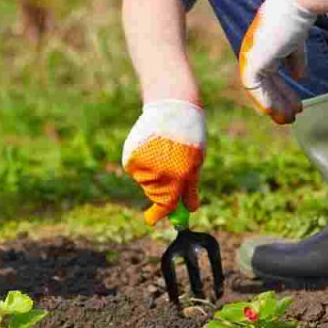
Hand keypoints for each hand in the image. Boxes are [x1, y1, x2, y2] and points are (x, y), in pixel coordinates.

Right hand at [122, 100, 205, 224]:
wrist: (172, 107)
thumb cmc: (189, 136)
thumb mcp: (196, 162)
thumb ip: (190, 187)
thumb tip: (189, 210)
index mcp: (181, 175)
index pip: (167, 203)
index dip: (159, 213)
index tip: (151, 220)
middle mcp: (162, 172)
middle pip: (155, 194)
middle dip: (159, 191)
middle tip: (165, 174)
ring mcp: (144, 165)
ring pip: (145, 182)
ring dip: (152, 175)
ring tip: (162, 152)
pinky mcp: (131, 158)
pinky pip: (136, 171)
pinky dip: (142, 164)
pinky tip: (150, 148)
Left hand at [238, 0, 315, 123]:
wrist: (298, 3)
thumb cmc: (299, 16)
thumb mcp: (296, 43)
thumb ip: (295, 60)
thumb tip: (300, 78)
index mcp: (262, 46)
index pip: (269, 75)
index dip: (283, 91)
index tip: (298, 105)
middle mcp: (253, 52)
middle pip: (265, 84)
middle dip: (280, 101)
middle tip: (291, 117)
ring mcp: (251, 56)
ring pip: (260, 88)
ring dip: (275, 105)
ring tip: (288, 119)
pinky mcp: (252, 60)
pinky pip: (255, 86)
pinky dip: (265, 99)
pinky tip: (276, 112)